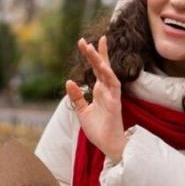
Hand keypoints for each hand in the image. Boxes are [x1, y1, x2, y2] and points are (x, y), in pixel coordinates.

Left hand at [66, 36, 126, 161]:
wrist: (108, 145)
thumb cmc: (99, 129)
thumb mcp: (82, 111)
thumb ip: (76, 96)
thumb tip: (69, 81)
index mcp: (99, 91)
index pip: (97, 69)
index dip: (92, 55)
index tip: (84, 42)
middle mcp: (106, 90)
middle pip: (102, 66)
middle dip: (95, 53)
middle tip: (84, 40)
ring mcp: (112, 95)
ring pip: (108, 73)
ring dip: (101, 60)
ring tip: (91, 48)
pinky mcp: (115, 103)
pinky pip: (114, 86)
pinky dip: (109, 76)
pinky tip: (103, 68)